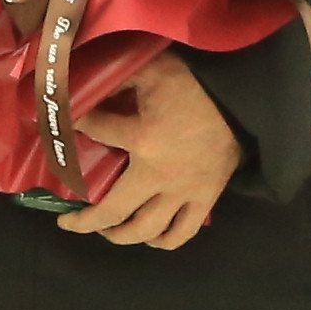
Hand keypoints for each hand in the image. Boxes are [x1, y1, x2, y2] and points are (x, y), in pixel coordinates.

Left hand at [52, 54, 240, 250]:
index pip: (96, 133)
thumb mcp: (152, 70)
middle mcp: (158, 175)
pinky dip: (164, 240)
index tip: (67, 123)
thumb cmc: (195, 83)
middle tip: (70, 222)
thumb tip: (89, 80)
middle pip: (113, 211)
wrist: (243, 99)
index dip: (76, 125)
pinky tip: (151, 237)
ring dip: (120, 236)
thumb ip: (120, 77)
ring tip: (108, 230)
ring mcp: (183, 191)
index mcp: (142, 139)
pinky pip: (182, 232)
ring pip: (145, 230)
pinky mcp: (206, 198)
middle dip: (86, 222)